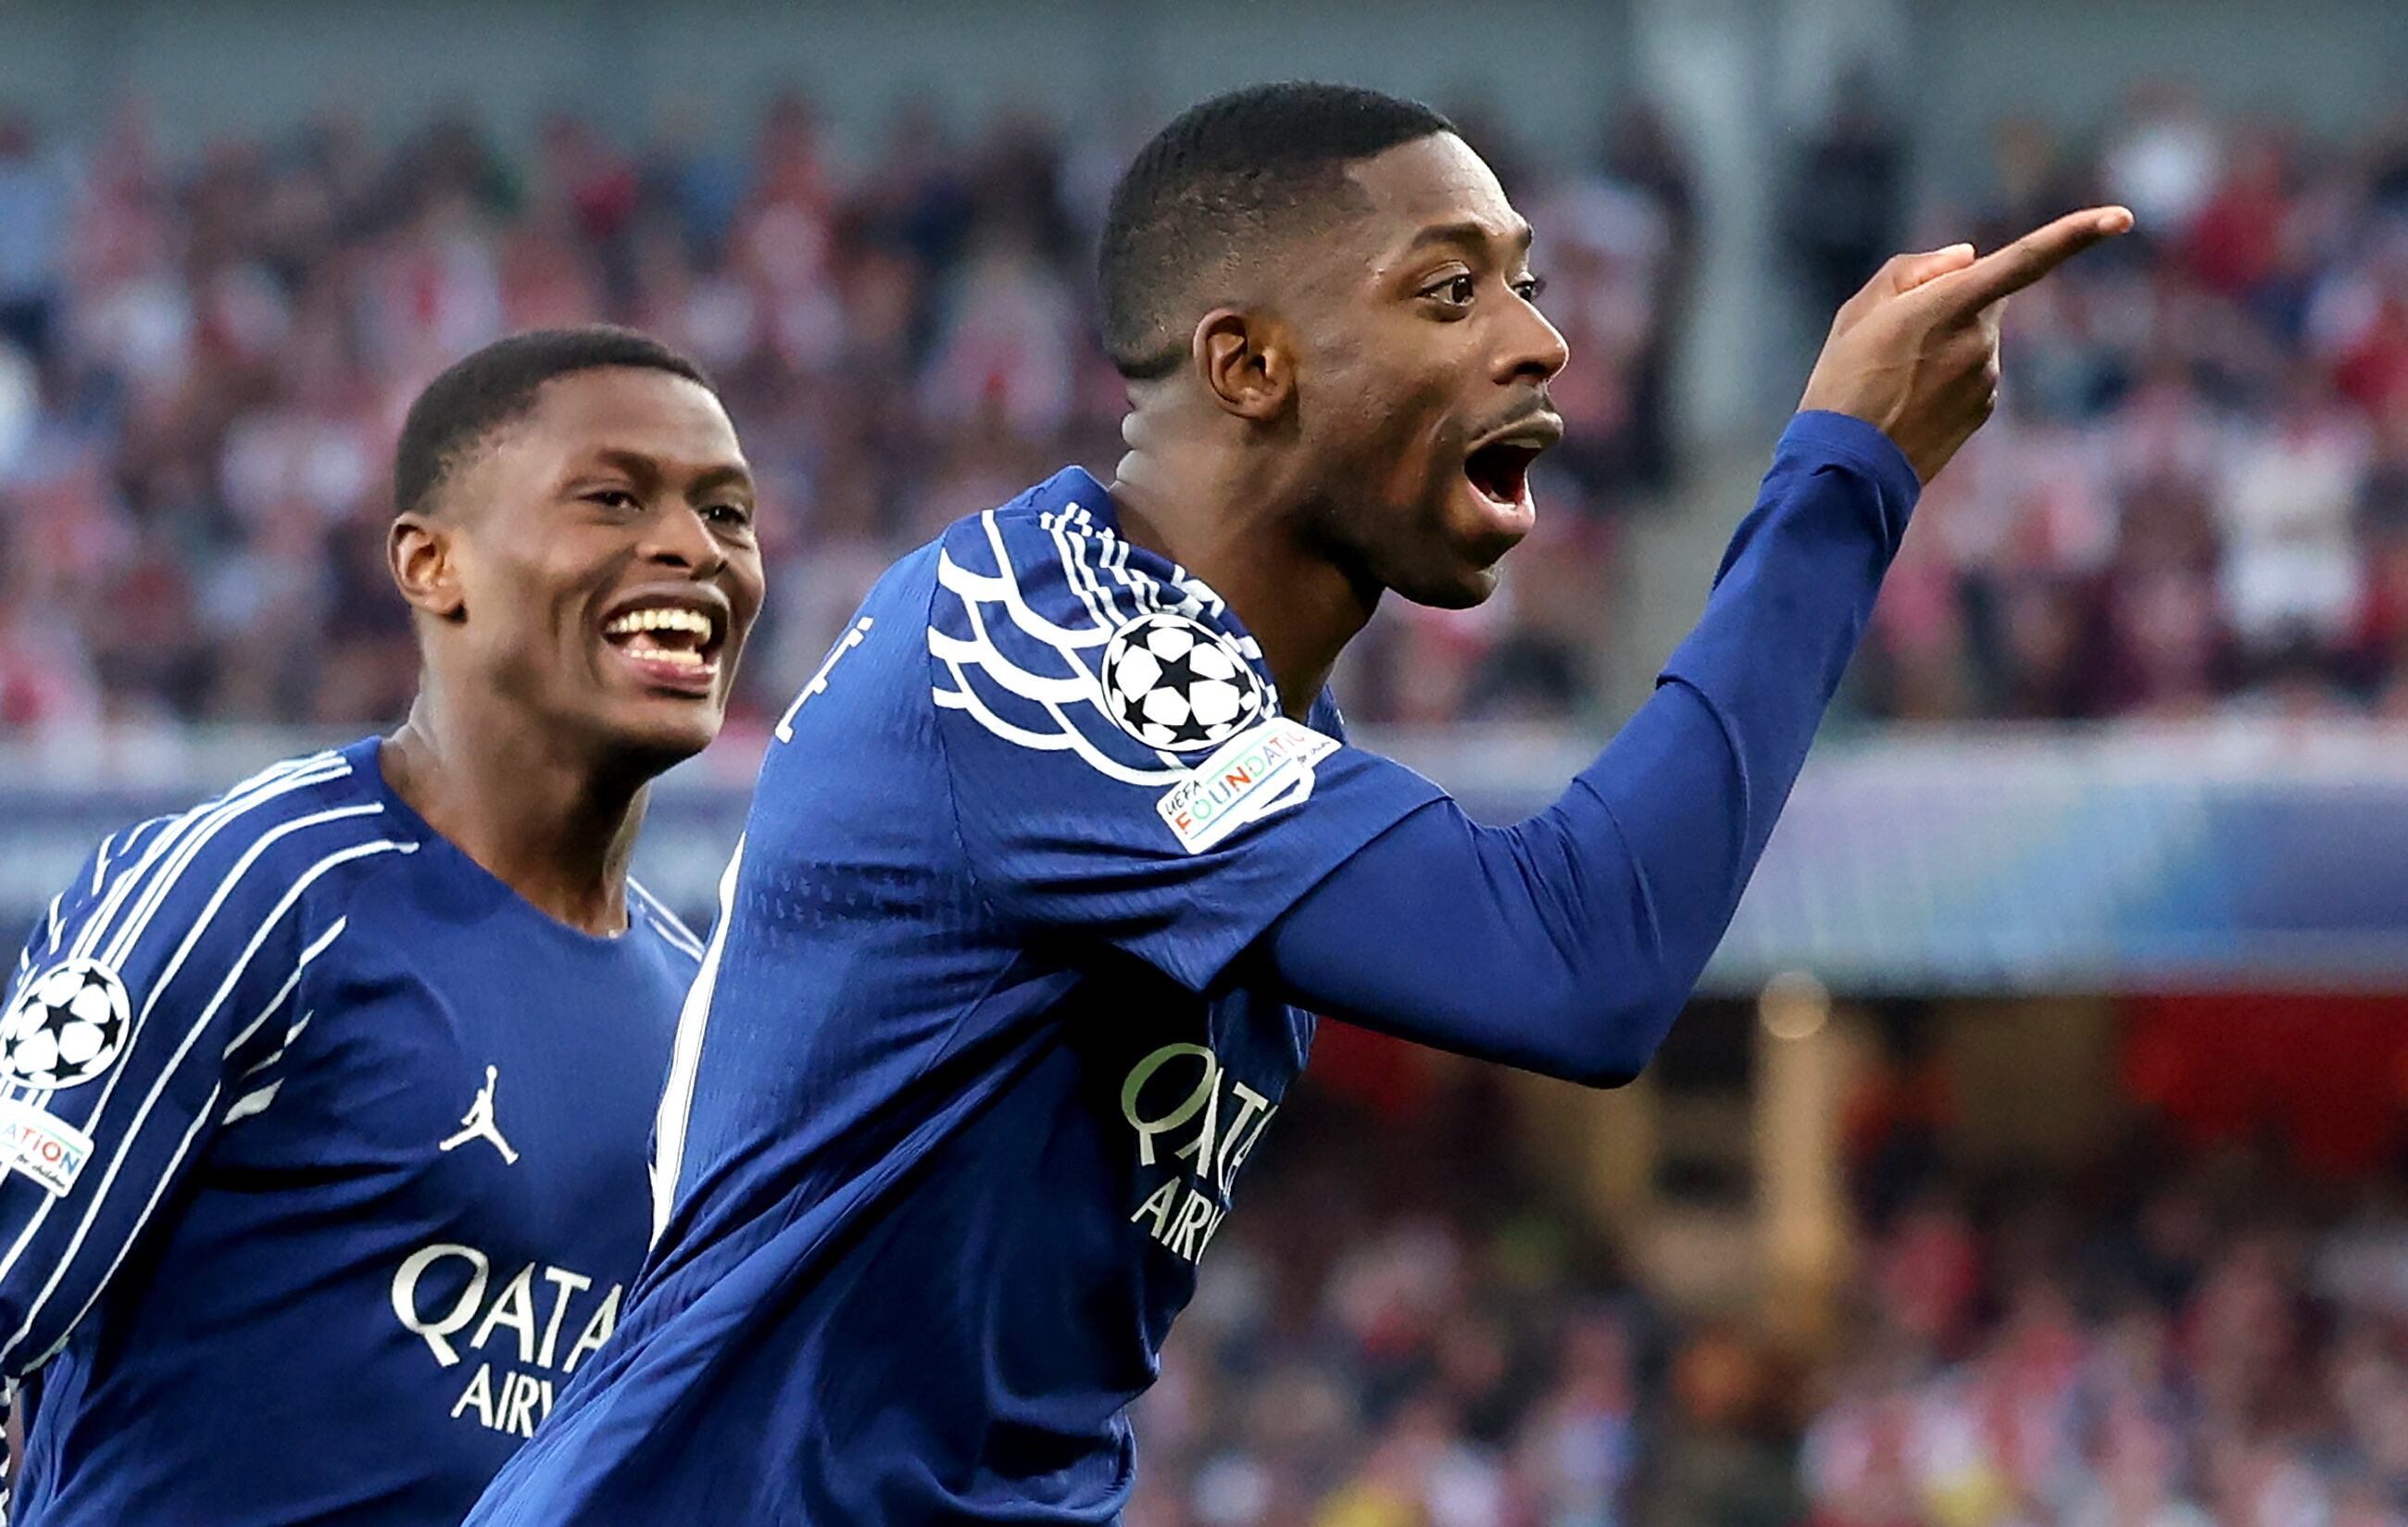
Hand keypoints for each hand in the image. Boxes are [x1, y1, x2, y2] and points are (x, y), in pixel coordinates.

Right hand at [1797, 206, 2133, 483]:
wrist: (1847, 471)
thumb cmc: (1842, 383)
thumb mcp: (1858, 312)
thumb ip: (1913, 270)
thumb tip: (1969, 257)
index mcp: (1949, 306)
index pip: (2025, 260)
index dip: (2076, 234)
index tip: (2123, 217)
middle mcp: (1979, 341)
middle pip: (1984, 296)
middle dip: (1952, 302)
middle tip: (1891, 339)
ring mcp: (1987, 378)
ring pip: (1975, 336)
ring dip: (1942, 345)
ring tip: (1891, 382)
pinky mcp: (1984, 407)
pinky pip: (1973, 373)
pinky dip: (1945, 377)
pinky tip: (1908, 404)